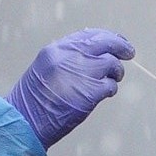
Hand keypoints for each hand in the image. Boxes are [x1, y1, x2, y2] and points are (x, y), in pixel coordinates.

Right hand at [5, 28, 133, 146]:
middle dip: (121, 46)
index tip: (118, 40)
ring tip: (110, 80)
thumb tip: (95, 53)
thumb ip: (69, 57)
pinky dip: (111, 89)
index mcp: (57, 49)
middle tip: (129, 52)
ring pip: (112, 64)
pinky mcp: (91, 93)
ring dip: (115, 73)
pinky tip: (103, 94)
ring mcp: (82, 73)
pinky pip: (111, 85)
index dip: (107, 37)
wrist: (26, 119)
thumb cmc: (35, 99)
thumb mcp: (47, 67)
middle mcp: (70, 57)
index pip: (89, 35)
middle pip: (105, 43)